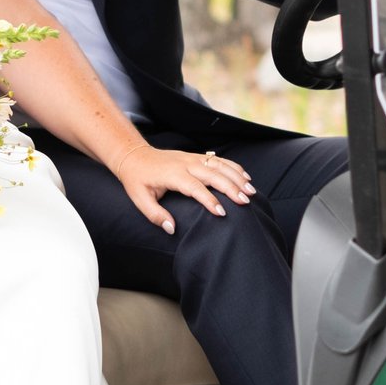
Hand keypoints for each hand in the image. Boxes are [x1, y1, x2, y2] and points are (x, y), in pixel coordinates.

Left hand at [111, 145, 254, 234]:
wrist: (134, 156)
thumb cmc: (137, 180)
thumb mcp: (140, 200)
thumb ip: (155, 215)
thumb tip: (172, 228)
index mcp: (173, 175)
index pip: (195, 188)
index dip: (209, 200)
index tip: (222, 213)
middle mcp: (185, 164)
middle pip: (213, 174)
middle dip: (231, 187)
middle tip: (246, 201)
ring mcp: (192, 158)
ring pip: (219, 165)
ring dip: (237, 176)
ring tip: (251, 190)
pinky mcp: (196, 156)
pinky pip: (218, 160)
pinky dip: (233, 167)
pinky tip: (245, 176)